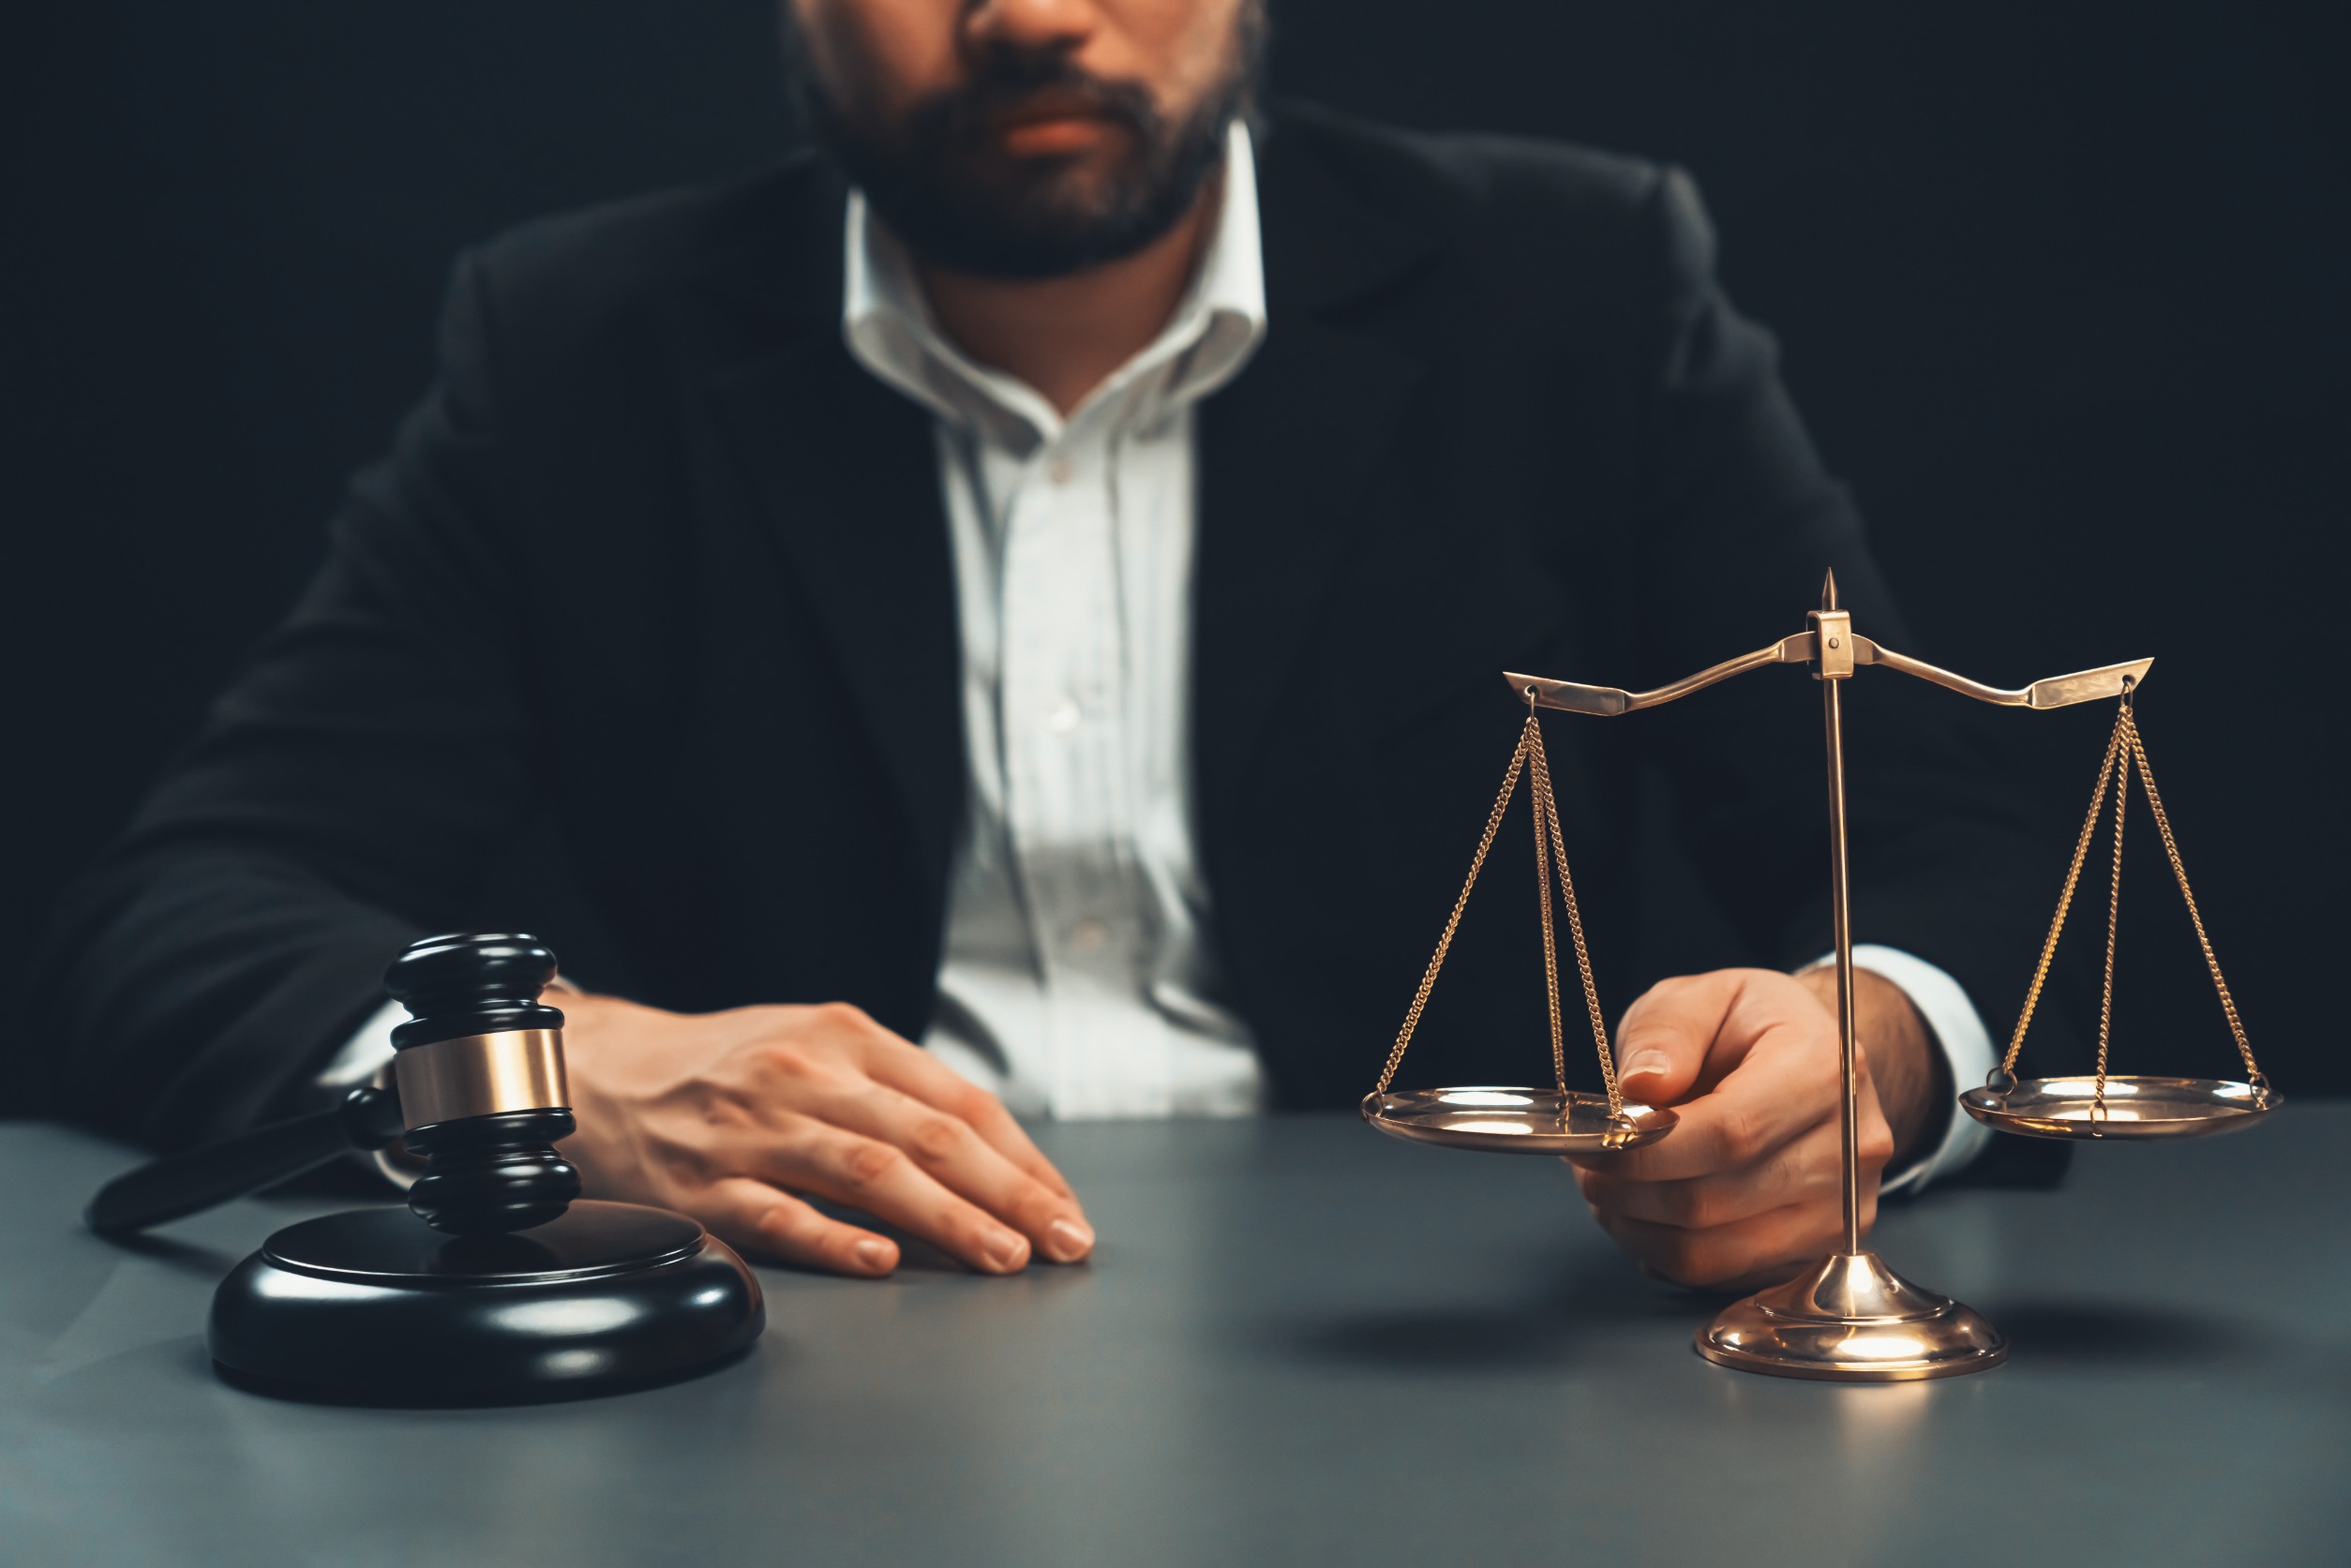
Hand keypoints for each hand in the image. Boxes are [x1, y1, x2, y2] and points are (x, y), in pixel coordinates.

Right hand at [553, 993, 1094, 1278]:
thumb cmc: (725, 1064)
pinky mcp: (704, 1186)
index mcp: (845, 1037)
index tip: (1064, 1205)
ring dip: (946, 1220)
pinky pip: (778, 1215)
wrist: (600, 1070)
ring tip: (1002, 1257)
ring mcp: (753, 1132)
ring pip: (867, 1173)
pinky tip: (882, 1262)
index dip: (1021, 1159)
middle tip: (1061, 1240)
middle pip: (928, 1136)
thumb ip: (893, 1091)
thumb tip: (992, 1160)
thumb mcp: (814, 1044)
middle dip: (1008, 1193)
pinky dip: (834, 1240)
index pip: (958, 1100)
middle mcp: (805, 1075)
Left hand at [1566, 966, 1945, 1291]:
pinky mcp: (1822, 1252)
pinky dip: (1667, 1252)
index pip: (1729, 1133)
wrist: (1818, 1065)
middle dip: (1628, 1191)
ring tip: (1609, 1191)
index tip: (1591, 1146)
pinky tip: (1647, 1214)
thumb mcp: (1704, 996)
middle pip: (1714, 1200)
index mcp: (1826, 1071)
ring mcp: (1842, 1210)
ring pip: (1713, 1253)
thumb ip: (1668, 1032)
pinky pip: (1725, 1277)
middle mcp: (1850, 1149)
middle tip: (1587, 1168)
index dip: (1646, 1151)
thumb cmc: (1754, 1028)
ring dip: (1639, 1228)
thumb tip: (1641, 1087)